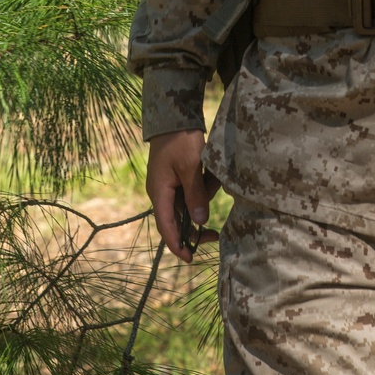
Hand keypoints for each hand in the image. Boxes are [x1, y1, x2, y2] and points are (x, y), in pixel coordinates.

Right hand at [146, 129, 220, 263]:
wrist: (175, 116)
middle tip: (215, 235)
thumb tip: (199, 222)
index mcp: (159, 192)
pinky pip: (191, 191)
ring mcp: (168, 185)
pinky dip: (203, 188)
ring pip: (188, 204)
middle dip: (196, 225)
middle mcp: (161, 192)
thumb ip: (195, 194)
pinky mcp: (177, 178)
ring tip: (214, 179)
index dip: (177, 244)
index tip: (190, 258)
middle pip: (178, 219)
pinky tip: (211, 175)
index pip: (166, 226)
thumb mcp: (191, 167)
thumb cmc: (181, 140)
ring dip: (203, 198)